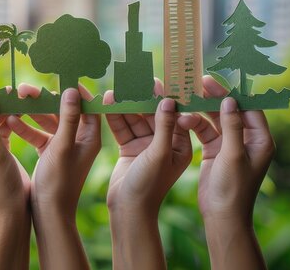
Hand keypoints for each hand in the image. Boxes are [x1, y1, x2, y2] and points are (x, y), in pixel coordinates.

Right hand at [6, 84, 100, 269]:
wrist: (48, 214)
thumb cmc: (59, 182)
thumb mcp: (63, 147)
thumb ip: (69, 118)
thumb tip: (72, 90)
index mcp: (91, 137)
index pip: (87, 105)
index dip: (75, 90)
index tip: (59, 76)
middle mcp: (80, 139)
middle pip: (64, 110)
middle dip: (44, 98)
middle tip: (25, 88)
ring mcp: (65, 146)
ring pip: (49, 121)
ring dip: (32, 111)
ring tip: (13, 100)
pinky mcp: (51, 153)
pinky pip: (39, 134)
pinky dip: (26, 127)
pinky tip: (9, 121)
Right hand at [103, 79, 192, 269]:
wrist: (127, 211)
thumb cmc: (150, 187)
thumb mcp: (160, 155)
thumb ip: (164, 127)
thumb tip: (168, 100)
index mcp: (182, 145)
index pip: (179, 115)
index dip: (173, 97)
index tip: (166, 78)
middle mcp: (166, 143)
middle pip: (155, 113)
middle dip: (145, 97)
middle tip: (138, 78)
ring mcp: (147, 145)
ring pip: (137, 118)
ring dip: (127, 104)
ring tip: (116, 89)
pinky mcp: (130, 148)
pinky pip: (123, 127)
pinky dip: (116, 116)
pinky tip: (107, 102)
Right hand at [177, 75, 273, 269]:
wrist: (222, 217)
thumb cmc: (233, 188)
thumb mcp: (233, 155)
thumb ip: (232, 126)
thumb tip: (230, 100)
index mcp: (260, 140)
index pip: (248, 108)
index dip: (231, 93)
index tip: (214, 81)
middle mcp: (247, 140)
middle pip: (230, 111)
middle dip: (214, 98)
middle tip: (197, 83)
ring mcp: (230, 146)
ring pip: (215, 120)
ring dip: (202, 110)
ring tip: (186, 97)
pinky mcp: (215, 152)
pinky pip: (205, 132)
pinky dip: (194, 124)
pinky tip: (182, 118)